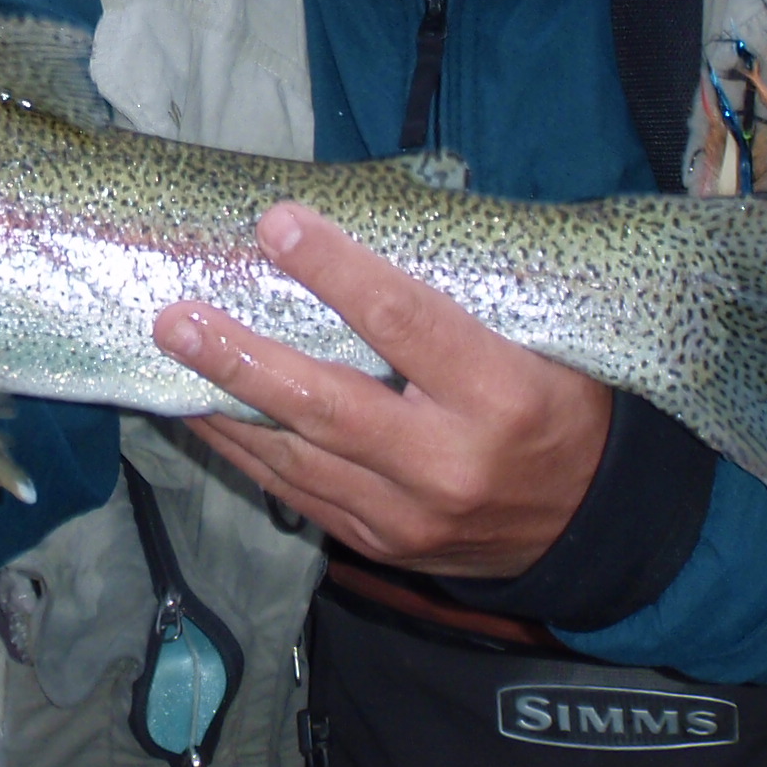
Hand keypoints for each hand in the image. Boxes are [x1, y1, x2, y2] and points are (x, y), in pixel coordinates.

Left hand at [157, 203, 613, 578]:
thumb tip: (368, 222)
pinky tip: (204, 412)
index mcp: (501, 395)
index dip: (336, 270)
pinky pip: (297, 492)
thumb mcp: (542, 340)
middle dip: (244, 358)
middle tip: (179, 318)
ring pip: (297, 456)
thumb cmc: (565, 403)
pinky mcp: (381, 544)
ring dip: (225, 405)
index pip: (404, 322)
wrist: (595, 523)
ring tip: (171, 355)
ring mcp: (410, 514)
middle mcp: (449, 462)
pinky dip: (246, 450)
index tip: (276, 224)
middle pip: (328, 404)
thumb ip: (461, 296)